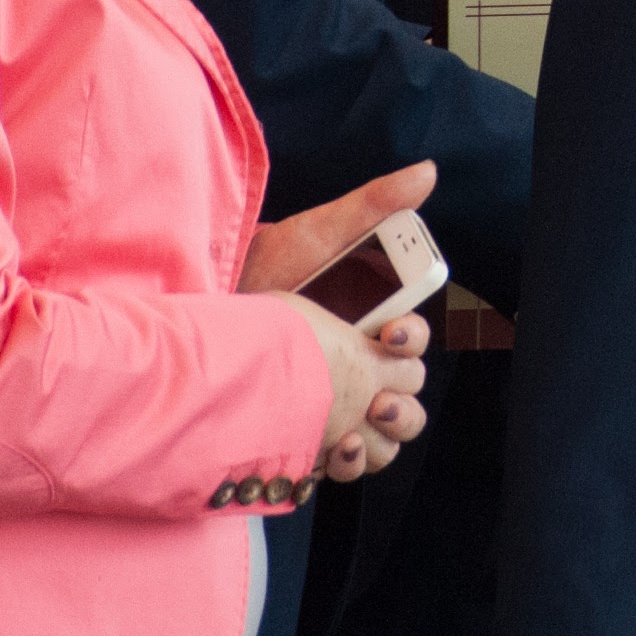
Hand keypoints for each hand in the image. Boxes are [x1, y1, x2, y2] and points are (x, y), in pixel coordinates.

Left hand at [248, 163, 441, 483]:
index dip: (412, 340)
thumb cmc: (267, 264)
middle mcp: (358, 366)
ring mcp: (335, 401)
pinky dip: (349, 464)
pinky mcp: (310, 432)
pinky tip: (332, 452)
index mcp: (371, 322)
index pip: (413, 340)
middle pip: (409, 394)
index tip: (391, 333)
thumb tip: (427, 171)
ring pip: (387, 435)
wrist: (208, 304)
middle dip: (404, 400)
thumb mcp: (319, 232)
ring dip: (384, 438)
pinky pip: (346, 461)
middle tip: (378, 397)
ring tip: (355, 433)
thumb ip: (374, 204)